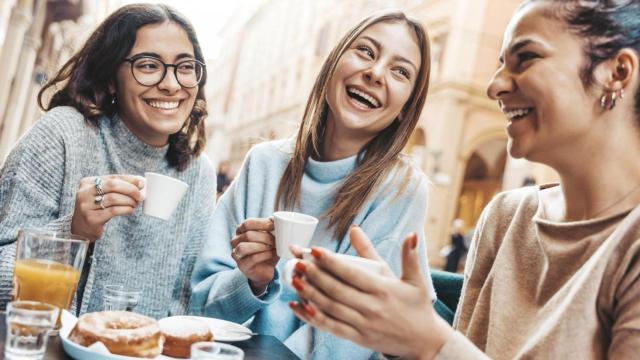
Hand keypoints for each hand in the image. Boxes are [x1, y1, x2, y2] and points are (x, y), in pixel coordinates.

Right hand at [71, 175, 144, 240]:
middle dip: (131, 190)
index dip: (129, 180)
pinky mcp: (91, 218)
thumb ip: (117, 187)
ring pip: (114, 198)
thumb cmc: (97, 208)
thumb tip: (140, 183)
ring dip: (129, 201)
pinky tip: (130, 211)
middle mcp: (84, 192)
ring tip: (135, 204)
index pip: (112, 177)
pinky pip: (113, 211)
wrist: (82, 228)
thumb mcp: (103, 195)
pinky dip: (125, 209)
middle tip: (140, 196)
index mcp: (88, 182)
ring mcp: (86, 206)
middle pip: (113, 185)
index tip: (142, 183)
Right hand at [231, 218, 277, 294]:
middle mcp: (235, 241)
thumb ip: (272, 226)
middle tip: (276, 240)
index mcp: (241, 230)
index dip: (262, 224)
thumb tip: (276, 218)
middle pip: (248, 235)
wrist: (267, 268)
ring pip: (244, 247)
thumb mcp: (271, 235)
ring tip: (273, 247)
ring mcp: (236, 254)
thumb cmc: (268, 248)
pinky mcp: (241, 265)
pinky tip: (272, 254)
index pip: (248, 223)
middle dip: (265, 237)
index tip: (274, 226)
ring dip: (261, 246)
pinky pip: (251, 258)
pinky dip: (264, 255)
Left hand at [289, 226, 451, 359]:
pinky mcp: (358, 338)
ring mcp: (364, 324)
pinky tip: (298, 306)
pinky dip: (312, 317)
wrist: (425, 342)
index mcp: (384, 289)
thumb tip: (410, 233)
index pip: (353, 273)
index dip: (332, 262)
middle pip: (337, 290)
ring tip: (293, 280)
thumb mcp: (414, 279)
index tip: (315, 250)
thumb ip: (408, 256)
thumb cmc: (417, 306)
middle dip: (315, 275)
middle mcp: (372, 307)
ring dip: (310, 294)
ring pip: (331, 308)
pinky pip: (331, 327)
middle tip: (297, 262)